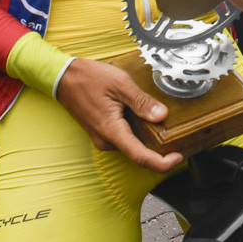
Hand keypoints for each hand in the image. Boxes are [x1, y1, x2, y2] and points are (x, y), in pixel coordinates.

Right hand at [55, 57, 181, 171]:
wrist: (63, 78)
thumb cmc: (89, 78)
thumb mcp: (120, 83)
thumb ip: (141, 102)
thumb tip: (161, 115)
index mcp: (112, 131)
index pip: (141, 157)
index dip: (162, 163)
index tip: (179, 157)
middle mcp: (106, 140)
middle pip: (138, 154)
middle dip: (159, 151)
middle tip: (179, 139)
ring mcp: (103, 138)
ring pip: (132, 146)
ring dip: (148, 140)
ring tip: (165, 125)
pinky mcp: (102, 132)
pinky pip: (124, 138)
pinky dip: (138, 133)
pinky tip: (145, 119)